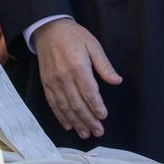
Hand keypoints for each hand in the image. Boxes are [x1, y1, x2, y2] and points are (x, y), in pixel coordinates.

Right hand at [33, 18, 121, 139]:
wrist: (49, 29)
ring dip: (75, 122)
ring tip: (85, 134)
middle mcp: (64, 76)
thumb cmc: (74, 36)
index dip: (96, 106)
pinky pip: (53, 103)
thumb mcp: (93, 45)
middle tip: (98, 131)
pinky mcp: (46, 83)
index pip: (89, 92)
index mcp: (78, 66)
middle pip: (77, 103)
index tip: (103, 116)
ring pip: (65, 106)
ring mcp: (53, 81)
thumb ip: (104, 65)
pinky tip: (68, 125)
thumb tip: (117, 81)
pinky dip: (60, 116)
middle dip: (88, 120)